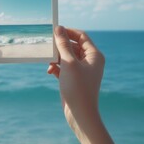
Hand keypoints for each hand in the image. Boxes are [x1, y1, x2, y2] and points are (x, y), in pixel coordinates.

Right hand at [48, 26, 117, 143]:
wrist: (80, 114)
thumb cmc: (77, 88)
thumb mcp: (68, 63)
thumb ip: (63, 44)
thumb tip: (59, 28)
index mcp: (94, 55)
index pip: (81, 36)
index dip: (68, 32)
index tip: (54, 31)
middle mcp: (90, 61)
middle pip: (73, 46)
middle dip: (60, 47)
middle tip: (48, 47)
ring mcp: (82, 71)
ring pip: (67, 57)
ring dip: (56, 58)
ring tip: (49, 62)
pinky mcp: (74, 79)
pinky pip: (64, 67)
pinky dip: (56, 67)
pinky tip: (49, 71)